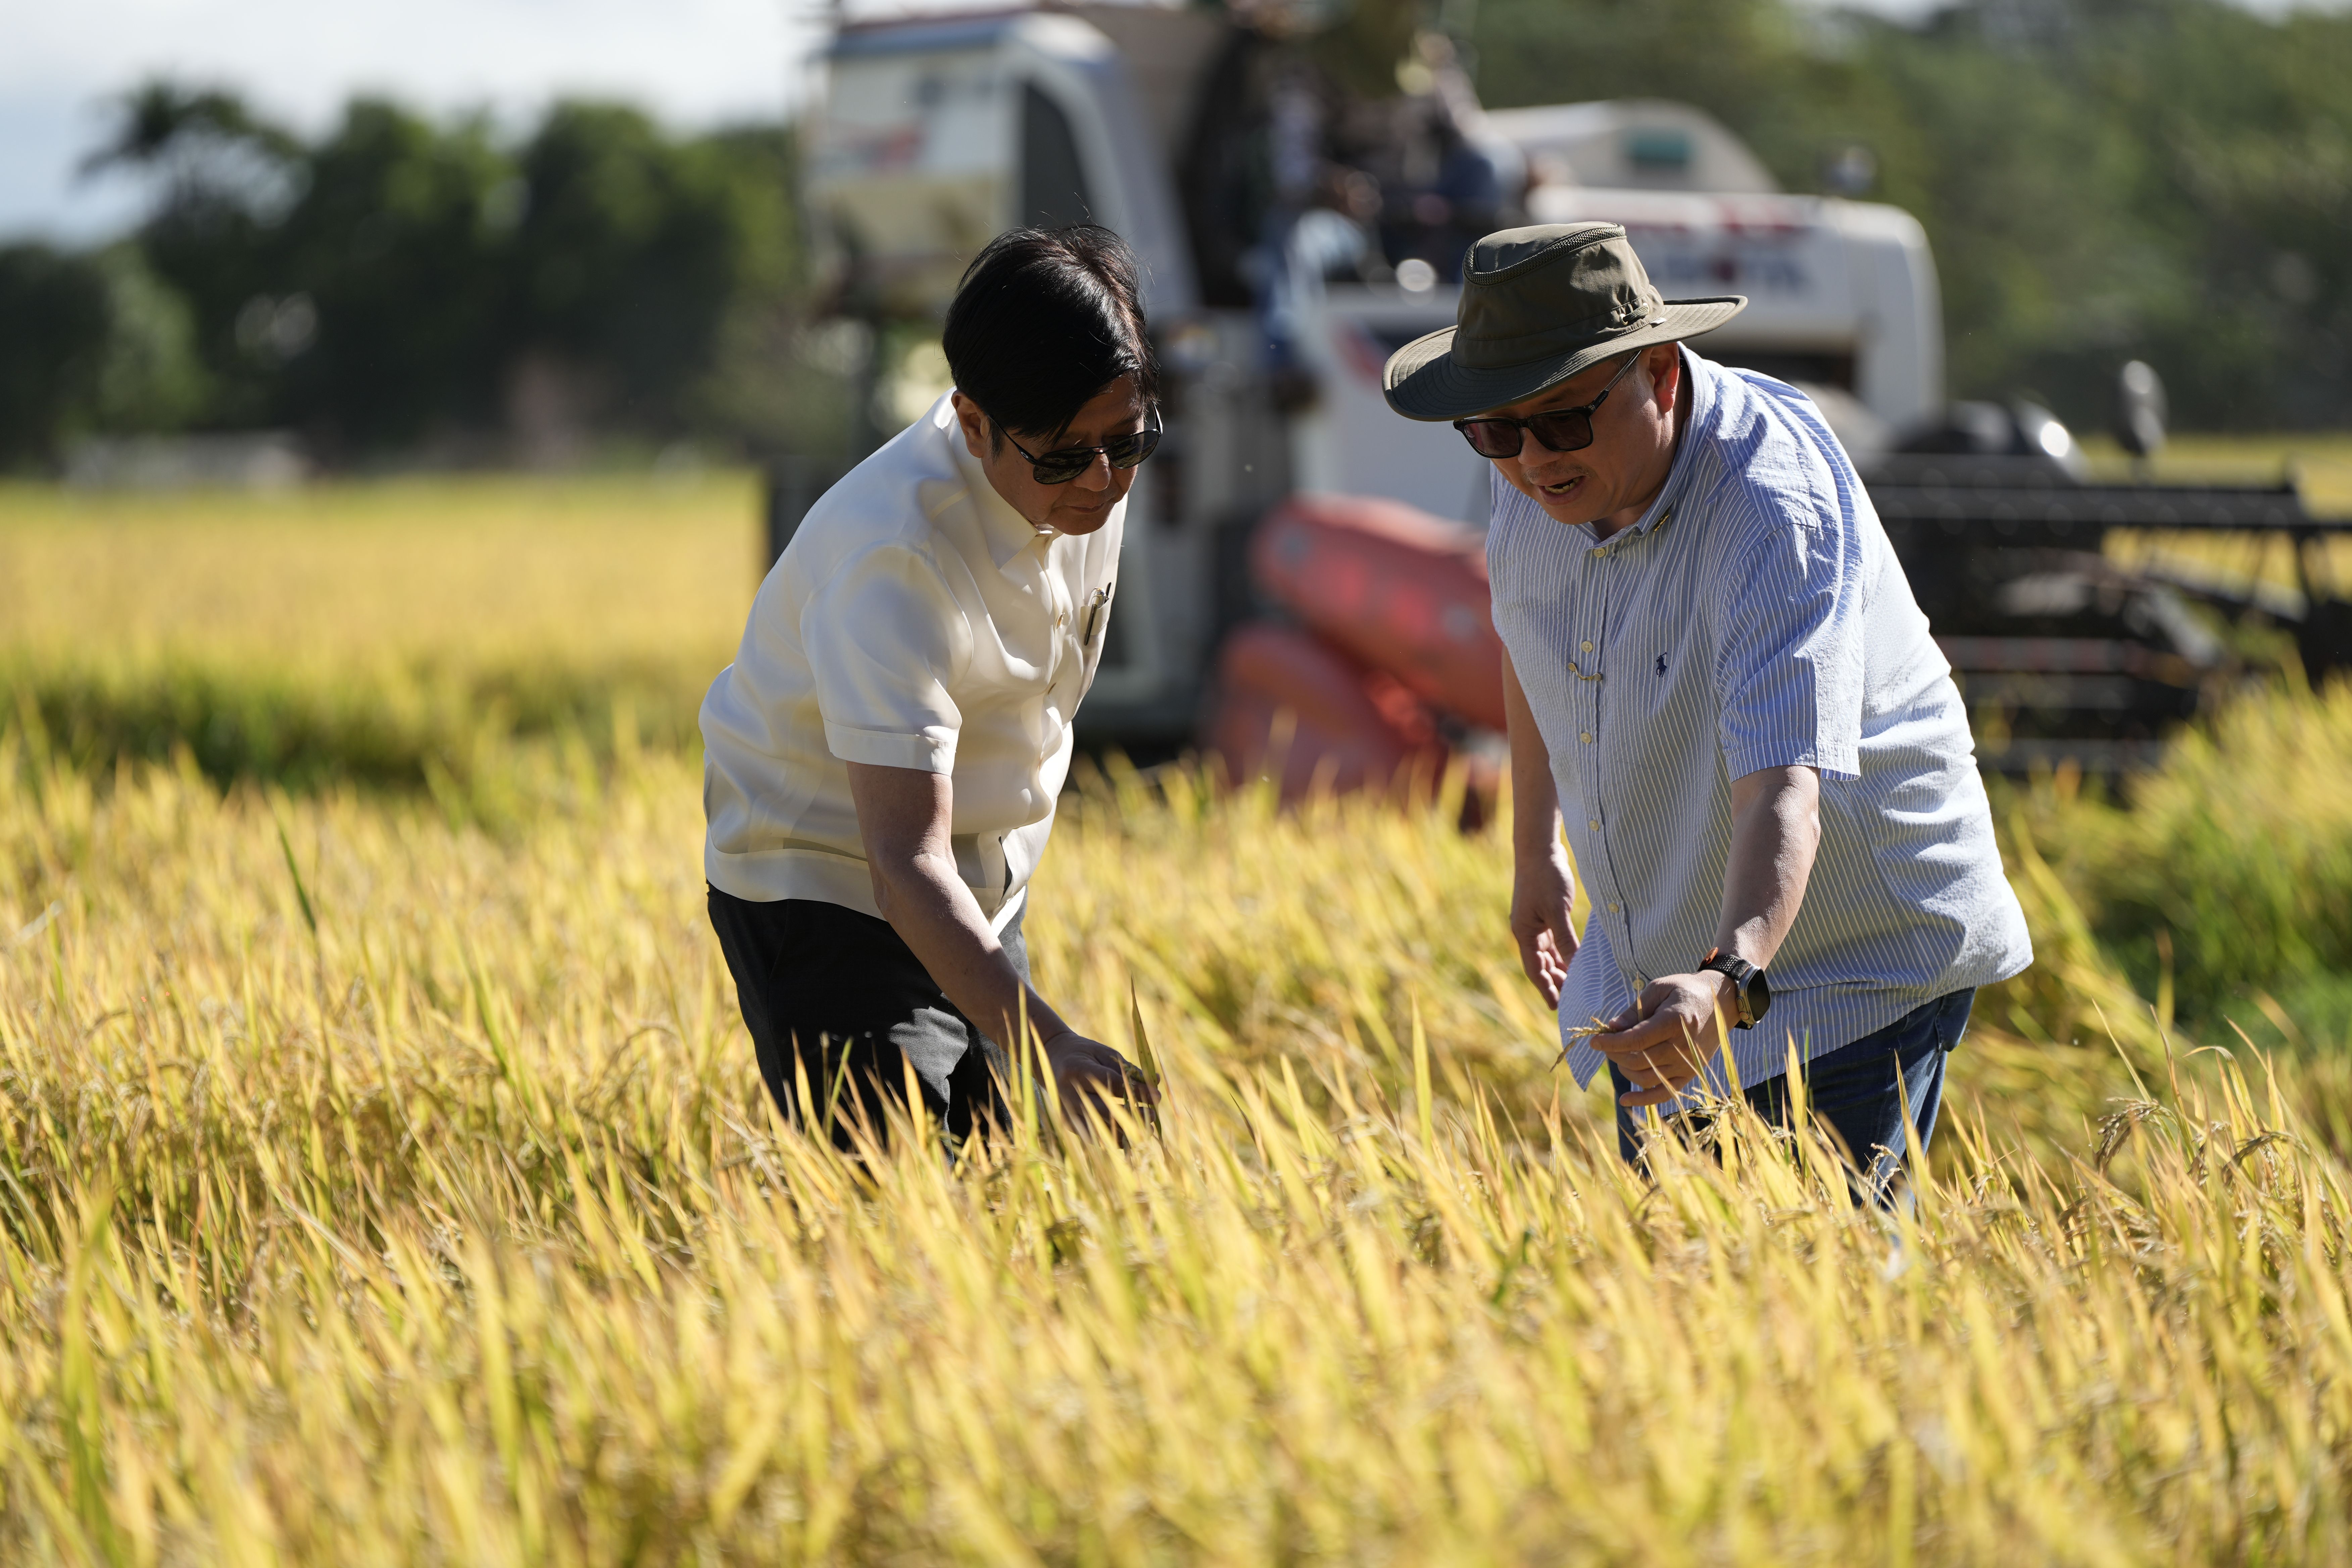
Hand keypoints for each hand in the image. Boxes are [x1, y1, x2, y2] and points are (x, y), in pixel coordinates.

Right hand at [1039, 1030, 1158, 1124]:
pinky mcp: (1068, 1122)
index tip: (1157, 1096)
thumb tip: (1155, 1081)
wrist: (1052, 1060)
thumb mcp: (1105, 1053)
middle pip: (1107, 1110)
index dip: (1138, 1093)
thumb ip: (1128, 1068)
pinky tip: (1130, 1136)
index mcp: (1078, 1071)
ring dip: (1127, 1131)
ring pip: (1100, 1128)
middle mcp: (1070, 1094)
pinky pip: (1093, 1135)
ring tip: (1147, 1129)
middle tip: (1154, 1114)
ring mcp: (1067, 1111)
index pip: (1114, 1086)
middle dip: (1134, 1114)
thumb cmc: (1084, 1053)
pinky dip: (1113, 1138)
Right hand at [1510, 842, 1579, 1007]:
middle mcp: (1528, 931)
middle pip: (1541, 965)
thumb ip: (1566, 940)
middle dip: (1555, 983)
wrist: (1540, 848)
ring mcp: (1537, 923)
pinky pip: (1555, 941)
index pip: (1534, 970)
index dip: (1545, 989)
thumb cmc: (1546, 877)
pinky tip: (1577, 961)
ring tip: (1578, 985)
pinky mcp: (1547, 914)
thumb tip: (1577, 967)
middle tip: (1573, 1000)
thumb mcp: (1557, 911)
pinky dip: (1565, 953)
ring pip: (1549, 954)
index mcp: (1524, 933)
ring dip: (1561, 969)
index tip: (1557, 1007)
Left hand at [1591, 971, 1735, 1106]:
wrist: (1721, 1003)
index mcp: (1675, 1022)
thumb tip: (1611, 1028)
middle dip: (1615, 1054)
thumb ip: (1634, 1011)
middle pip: (1638, 1060)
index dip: (1611, 1043)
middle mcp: (1683, 1046)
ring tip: (1618, 1056)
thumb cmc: (1685, 991)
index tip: (1594, 1042)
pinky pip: (1665, 1093)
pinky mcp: (1691, 1074)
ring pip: (1646, 1077)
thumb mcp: (1659, 989)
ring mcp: (1688, 1064)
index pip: (1635, 1040)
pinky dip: (1644, 1099)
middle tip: (1606, 1044)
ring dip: (1625, 1069)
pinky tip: (1625, 1100)